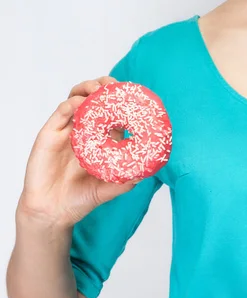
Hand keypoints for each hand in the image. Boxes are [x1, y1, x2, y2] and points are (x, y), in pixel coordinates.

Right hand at [18, 76, 137, 228]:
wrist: (53, 211)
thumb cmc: (80, 199)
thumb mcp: (107, 190)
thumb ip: (124, 182)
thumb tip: (144, 175)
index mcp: (100, 142)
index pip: (113, 116)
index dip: (121, 104)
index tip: (134, 96)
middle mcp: (84, 133)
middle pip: (94, 102)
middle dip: (104, 89)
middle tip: (116, 84)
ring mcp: (67, 132)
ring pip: (76, 101)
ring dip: (87, 90)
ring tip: (99, 88)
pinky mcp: (49, 134)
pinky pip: (61, 114)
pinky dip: (72, 105)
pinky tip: (82, 103)